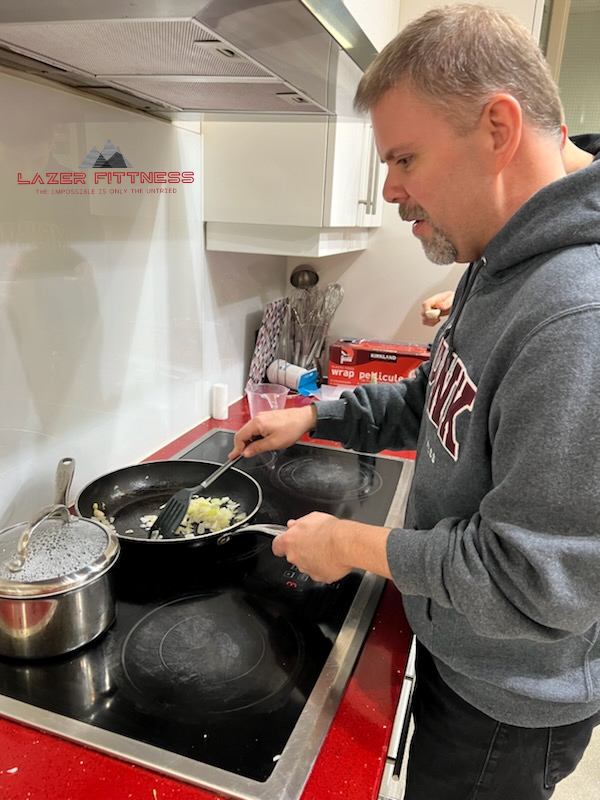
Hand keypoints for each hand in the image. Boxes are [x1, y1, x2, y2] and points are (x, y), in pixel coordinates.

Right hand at [229, 404, 316, 458]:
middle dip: (241, 445)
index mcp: (256, 423)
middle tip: (242, 455)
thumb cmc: (291, 429)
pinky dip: (255, 436)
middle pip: (242, 433)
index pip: (239, 436)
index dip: (236, 448)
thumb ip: (257, 448)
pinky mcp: (267, 417)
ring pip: (249, 431)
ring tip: (254, 450)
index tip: (234, 456)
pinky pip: (256, 427)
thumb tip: (246, 452)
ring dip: (249, 441)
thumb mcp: (273, 443)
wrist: (304, 418)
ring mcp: (262, 416)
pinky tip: (261, 442)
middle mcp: (257, 418)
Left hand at [272, 512, 391, 583]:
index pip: (276, 546)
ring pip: (306, 564)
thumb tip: (294, 525)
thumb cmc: (330, 530)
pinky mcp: (319, 577)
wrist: (345, 543)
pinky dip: (324, 567)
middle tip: (314, 542)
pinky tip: (332, 558)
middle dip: (301, 550)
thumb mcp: (312, 517)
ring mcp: (306, 569)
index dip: (282, 545)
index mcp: (289, 541)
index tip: (286, 543)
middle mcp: (295, 557)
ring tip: (326, 549)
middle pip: (293, 555)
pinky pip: (319, 572)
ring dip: (313, 558)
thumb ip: (299, 523)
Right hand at [421, 290, 454, 325]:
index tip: (436, 315)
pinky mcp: (432, 315)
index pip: (425, 304)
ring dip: (430, 321)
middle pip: (423, 312)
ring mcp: (431, 310)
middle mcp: (431, 304)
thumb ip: (446, 303)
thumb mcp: (453, 299)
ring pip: (423, 318)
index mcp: (435, 299)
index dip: (427, 311)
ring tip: (438, 318)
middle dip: (431, 318)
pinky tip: (437, 320)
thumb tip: (439, 306)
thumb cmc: (455, 298)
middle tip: (438, 317)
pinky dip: (431, 323)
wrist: (457, 301)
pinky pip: (426, 321)